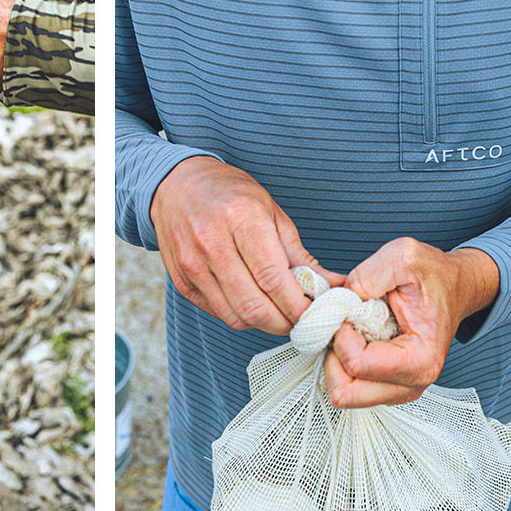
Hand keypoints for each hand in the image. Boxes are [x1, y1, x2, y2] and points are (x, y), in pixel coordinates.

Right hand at [151, 156, 341, 333]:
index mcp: (241, 219)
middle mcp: (212, 244)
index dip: (299, 305)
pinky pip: (217, 313)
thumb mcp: (271, 212)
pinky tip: (252, 302)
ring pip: (235, 317)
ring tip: (279, 312)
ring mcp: (192, 265)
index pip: (274, 279)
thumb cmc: (230, 195)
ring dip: (264, 324)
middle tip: (302, 320)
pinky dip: (240, 316)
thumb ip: (299, 254)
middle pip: (254, 307)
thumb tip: (334, 285)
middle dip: (285, 323)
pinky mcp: (182, 281)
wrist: (177, 186)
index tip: (317, 312)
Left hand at [323, 238, 499, 407]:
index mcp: (421, 359)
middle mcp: (412, 383)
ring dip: (334, 360)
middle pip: (344, 393)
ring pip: (342, 393)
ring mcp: (398, 389)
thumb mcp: (403, 257)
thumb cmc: (433, 275)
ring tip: (348, 330)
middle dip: (331, 357)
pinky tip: (352, 338)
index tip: (347, 311)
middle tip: (340, 327)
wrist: (452, 286)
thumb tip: (339, 299)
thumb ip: (368, 276)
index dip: (339, 335)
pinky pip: (347, 385)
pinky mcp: (387, 386)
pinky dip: (339, 364)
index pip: (356, 364)